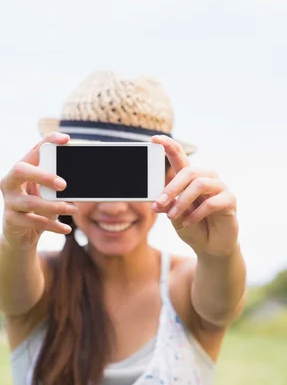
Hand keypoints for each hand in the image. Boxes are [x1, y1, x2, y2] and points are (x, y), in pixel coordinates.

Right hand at [0, 132, 76, 249]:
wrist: (20, 236)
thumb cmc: (37, 209)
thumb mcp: (47, 195)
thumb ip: (57, 186)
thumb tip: (80, 181)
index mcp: (20, 170)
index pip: (34, 150)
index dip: (48, 141)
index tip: (66, 139)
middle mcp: (10, 182)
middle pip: (21, 170)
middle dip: (43, 175)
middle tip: (64, 185)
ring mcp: (9, 201)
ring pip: (31, 202)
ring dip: (55, 206)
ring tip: (73, 209)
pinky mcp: (11, 220)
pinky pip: (34, 222)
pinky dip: (53, 225)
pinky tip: (66, 228)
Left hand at [151, 135, 238, 256]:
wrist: (210, 246)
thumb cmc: (193, 227)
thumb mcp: (174, 217)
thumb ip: (168, 206)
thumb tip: (158, 201)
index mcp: (191, 178)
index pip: (180, 157)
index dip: (168, 146)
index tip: (154, 138)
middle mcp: (206, 178)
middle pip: (189, 172)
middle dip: (171, 188)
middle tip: (159, 204)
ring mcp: (220, 188)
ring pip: (200, 184)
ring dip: (182, 201)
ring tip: (172, 216)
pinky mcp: (230, 201)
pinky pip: (212, 202)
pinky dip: (197, 213)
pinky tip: (189, 222)